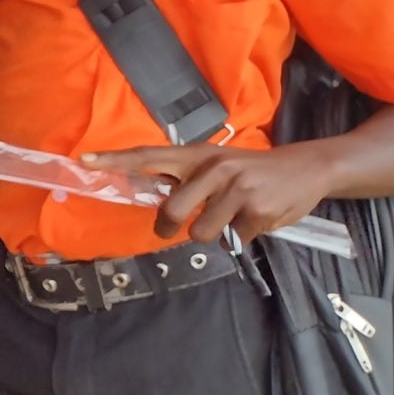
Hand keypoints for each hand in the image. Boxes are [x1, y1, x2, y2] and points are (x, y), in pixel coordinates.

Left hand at [84, 140, 334, 245]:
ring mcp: (238, 190)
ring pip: (202, 232)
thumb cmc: (254, 170)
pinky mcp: (258, 212)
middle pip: (172, 211)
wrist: (308, 168)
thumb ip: (190, 179)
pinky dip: (241, 237)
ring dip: (211, 234)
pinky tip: (256, 219)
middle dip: (168, 227)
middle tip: (171, 229)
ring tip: (230, 217)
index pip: (150, 155)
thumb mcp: (220, 164)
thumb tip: (160, 205)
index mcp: (200, 155)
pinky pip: (233, 239)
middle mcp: (215, 169)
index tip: (84, 161)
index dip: (116, 160)